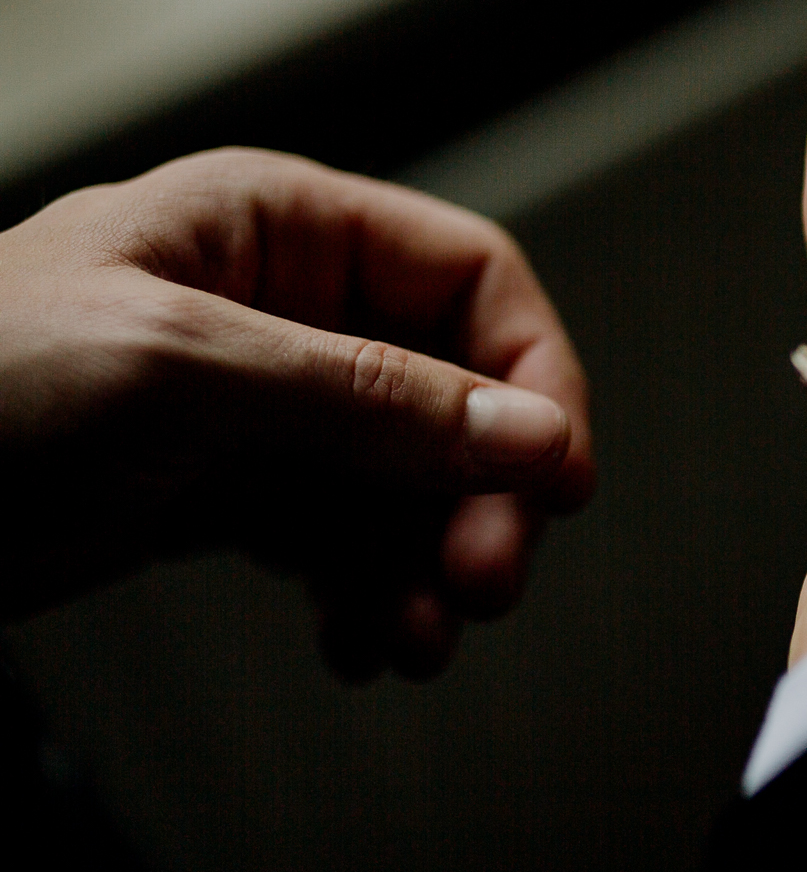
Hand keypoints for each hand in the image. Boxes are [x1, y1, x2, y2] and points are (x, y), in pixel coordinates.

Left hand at [0, 148, 594, 678]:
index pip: (470, 281)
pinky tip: (362, 642)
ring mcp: (261, 408)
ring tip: (418, 638)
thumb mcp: (184, 370)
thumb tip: (529, 432)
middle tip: (485, 580)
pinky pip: (345, 543)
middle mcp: (288, 313)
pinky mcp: (227, 493)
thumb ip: (372, 401)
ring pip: (410, 484)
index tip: (557, 474)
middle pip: (456, 396)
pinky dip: (371, 595)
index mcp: (280, 229)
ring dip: (432, 565)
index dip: (532, 375)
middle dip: (481, 496)